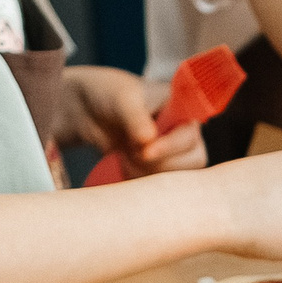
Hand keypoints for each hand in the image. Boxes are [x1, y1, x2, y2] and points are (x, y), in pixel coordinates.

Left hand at [57, 65, 204, 174]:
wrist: (91, 110)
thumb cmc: (111, 95)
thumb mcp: (123, 100)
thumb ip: (136, 118)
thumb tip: (148, 140)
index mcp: (184, 111)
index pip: (190, 138)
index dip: (170, 147)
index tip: (145, 151)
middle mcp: (185, 134)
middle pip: (190, 162)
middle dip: (156, 161)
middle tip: (131, 148)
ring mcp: (174, 155)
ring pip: (174, 178)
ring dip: (145, 172)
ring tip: (126, 152)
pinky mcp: (160, 170)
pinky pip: (158, 188)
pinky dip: (139, 180)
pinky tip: (127, 164)